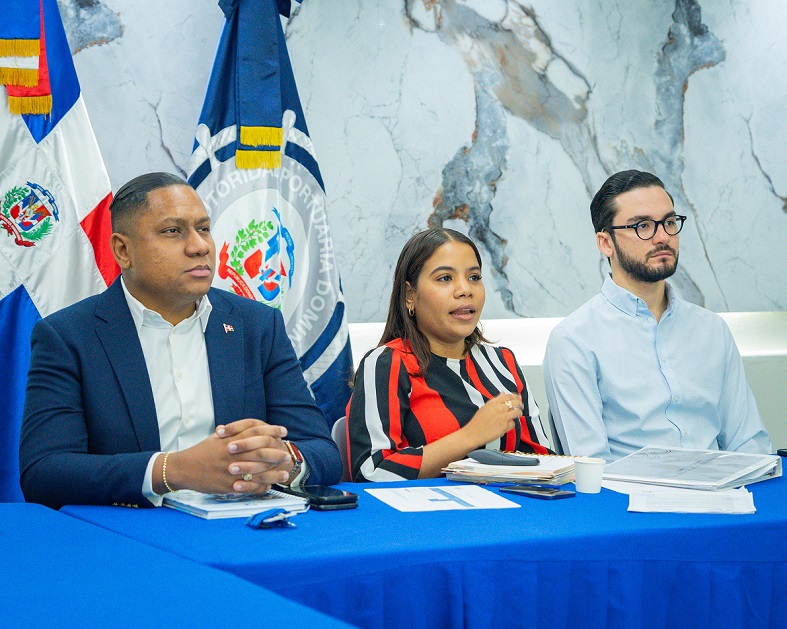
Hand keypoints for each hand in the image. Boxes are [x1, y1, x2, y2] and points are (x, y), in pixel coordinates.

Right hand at [156, 419, 292, 494]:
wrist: (182, 469)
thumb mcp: (216, 439)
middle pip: (260, 452)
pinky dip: (260, 487)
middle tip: (287, 455)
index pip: (255, 432)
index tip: (283, 431)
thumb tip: (250, 427)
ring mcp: (230, 470)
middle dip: (276, 453)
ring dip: (273, 473)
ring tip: (284, 474)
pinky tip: (269, 487)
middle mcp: (231, 454)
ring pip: (257, 471)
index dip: (272, 431)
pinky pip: (248, 487)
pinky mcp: (227, 485)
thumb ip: (233, 432)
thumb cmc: (200, 452)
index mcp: (230, 440)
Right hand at [461, 393, 521, 447]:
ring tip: (519, 413)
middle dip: (520, 403)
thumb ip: (495, 400)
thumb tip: (503, 393)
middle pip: (515, 403)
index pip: (508, 396)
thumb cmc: (477, 421)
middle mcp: (499, 409)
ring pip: (517, 412)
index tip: (518, 397)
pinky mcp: (505, 427)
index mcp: (494, 403)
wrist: (473, 433)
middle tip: (521, 405)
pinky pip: (513, 423)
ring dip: (519, 412)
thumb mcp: (485, 407)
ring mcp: (503, 418)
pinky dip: (512, 423)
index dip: (515, 396)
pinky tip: (509, 424)